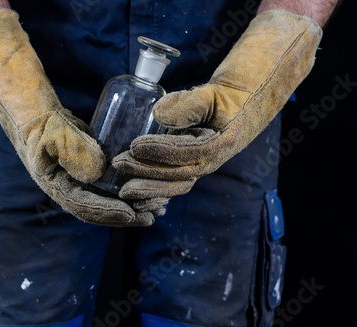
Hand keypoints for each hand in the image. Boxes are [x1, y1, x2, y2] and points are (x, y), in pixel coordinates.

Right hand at [0, 9, 153, 225]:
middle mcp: (70, 191)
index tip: (133, 213)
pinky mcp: (90, 172)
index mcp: (57, 187)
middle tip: (155, 213)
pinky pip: (111, 187)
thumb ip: (73, 149)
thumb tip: (98, 171)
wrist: (37, 115)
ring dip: (133, 205)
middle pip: (102, 210)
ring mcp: (80, 183)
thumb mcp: (53, 132)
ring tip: (159, 207)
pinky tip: (147, 188)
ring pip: (109, 200)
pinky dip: (128, 190)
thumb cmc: (42, 122)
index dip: (109, 212)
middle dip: (128, 214)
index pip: (84, 207)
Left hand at [113, 10, 321, 201]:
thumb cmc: (231, 96)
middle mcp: (212, 161)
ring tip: (122, 188)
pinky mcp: (193, 166)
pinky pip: (174, 183)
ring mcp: (202, 166)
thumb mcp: (213, 93)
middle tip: (119, 164)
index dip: (160, 152)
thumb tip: (158, 113)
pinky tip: (137, 194)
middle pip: (177, 175)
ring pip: (175, 184)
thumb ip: (189, 103)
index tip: (134, 145)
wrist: (247, 103)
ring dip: (149, 188)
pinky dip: (156, 191)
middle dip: (146, 173)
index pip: (187, 154)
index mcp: (221, 145)